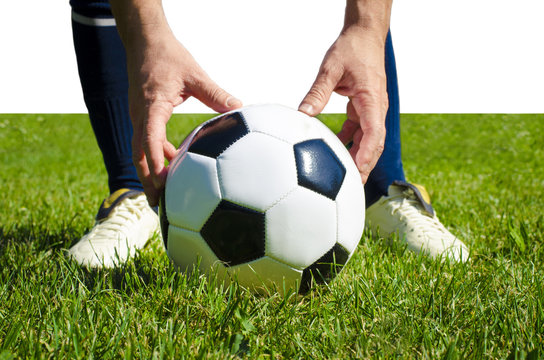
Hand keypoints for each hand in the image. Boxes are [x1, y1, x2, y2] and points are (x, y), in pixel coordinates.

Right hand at [124, 30, 241, 205]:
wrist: (144, 42)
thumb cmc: (168, 56)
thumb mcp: (195, 74)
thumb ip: (216, 93)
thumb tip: (240, 108)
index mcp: (151, 107)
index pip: (150, 140)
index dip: (155, 163)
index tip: (162, 183)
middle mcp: (140, 116)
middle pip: (139, 155)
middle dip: (147, 180)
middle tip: (159, 204)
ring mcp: (139, 117)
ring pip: (140, 151)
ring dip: (150, 173)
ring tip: (164, 194)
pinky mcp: (144, 116)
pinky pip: (148, 141)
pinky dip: (157, 156)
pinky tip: (174, 164)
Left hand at [299, 26, 387, 182]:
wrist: (365, 35)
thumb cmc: (352, 48)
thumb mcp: (331, 68)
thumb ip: (317, 92)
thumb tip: (302, 114)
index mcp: (372, 99)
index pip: (374, 133)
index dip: (365, 154)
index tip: (355, 171)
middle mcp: (376, 107)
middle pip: (375, 144)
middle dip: (365, 166)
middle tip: (352, 188)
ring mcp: (372, 108)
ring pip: (369, 140)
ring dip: (358, 157)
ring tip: (344, 178)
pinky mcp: (364, 107)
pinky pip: (360, 130)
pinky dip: (350, 142)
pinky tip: (334, 150)